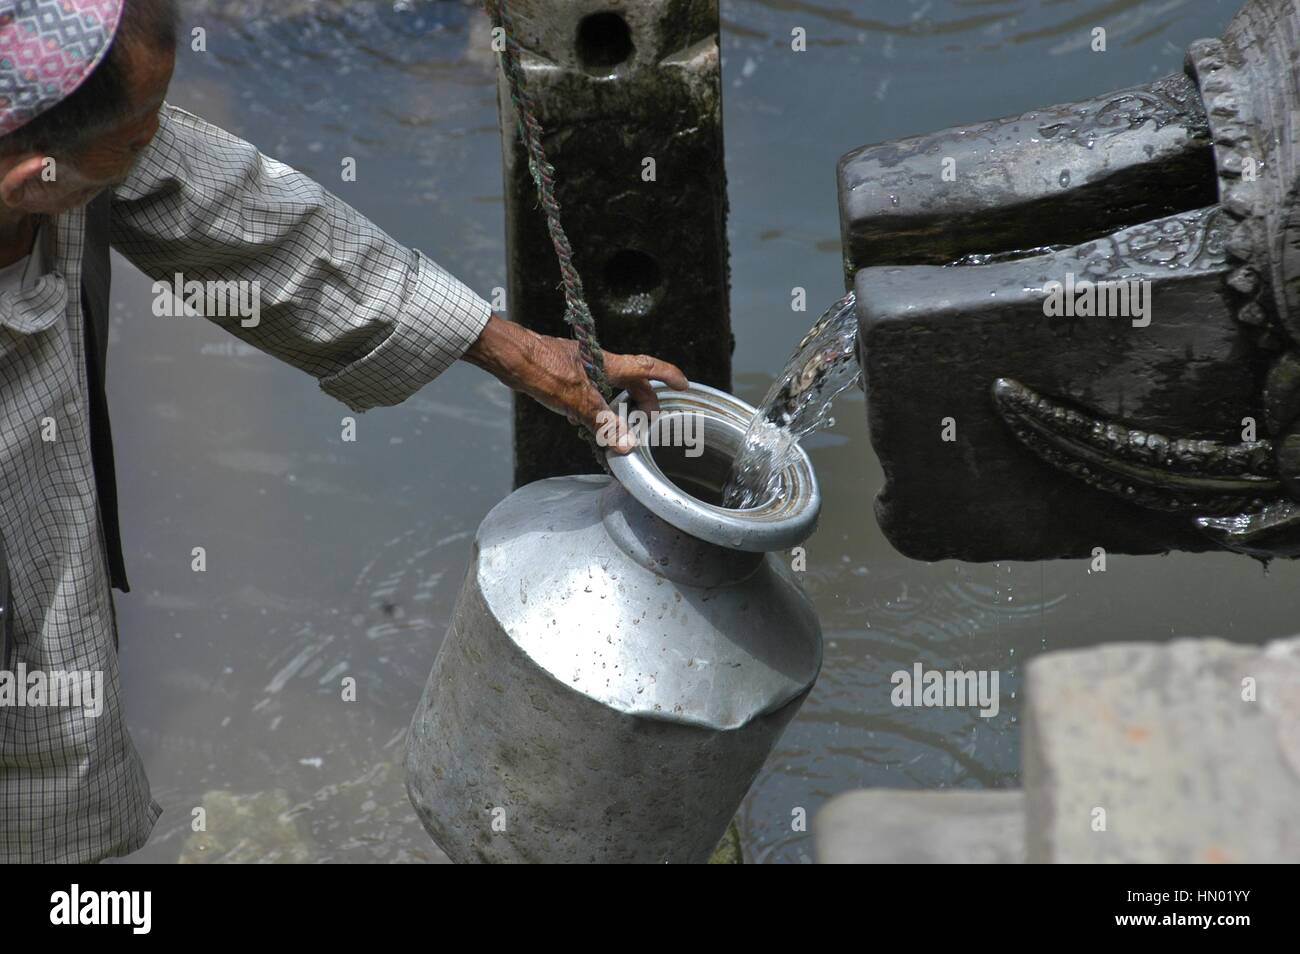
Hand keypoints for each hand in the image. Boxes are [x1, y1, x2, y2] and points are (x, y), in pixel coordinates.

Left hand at [462, 314, 688, 453]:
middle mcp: (597, 363)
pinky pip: (590, 392)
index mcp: (607, 363)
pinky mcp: (564, 376)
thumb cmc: (541, 368)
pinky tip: (584, 421)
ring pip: (609, 388)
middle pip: (631, 380)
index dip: (668, 376)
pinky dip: (595, 407)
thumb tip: (626, 445)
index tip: (684, 385)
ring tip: (620, 426)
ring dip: (618, 406)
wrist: (507, 355)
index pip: (647, 367)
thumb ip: (602, 421)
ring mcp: (580, 368)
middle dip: (644, 399)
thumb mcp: (575, 398)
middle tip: (651, 419)